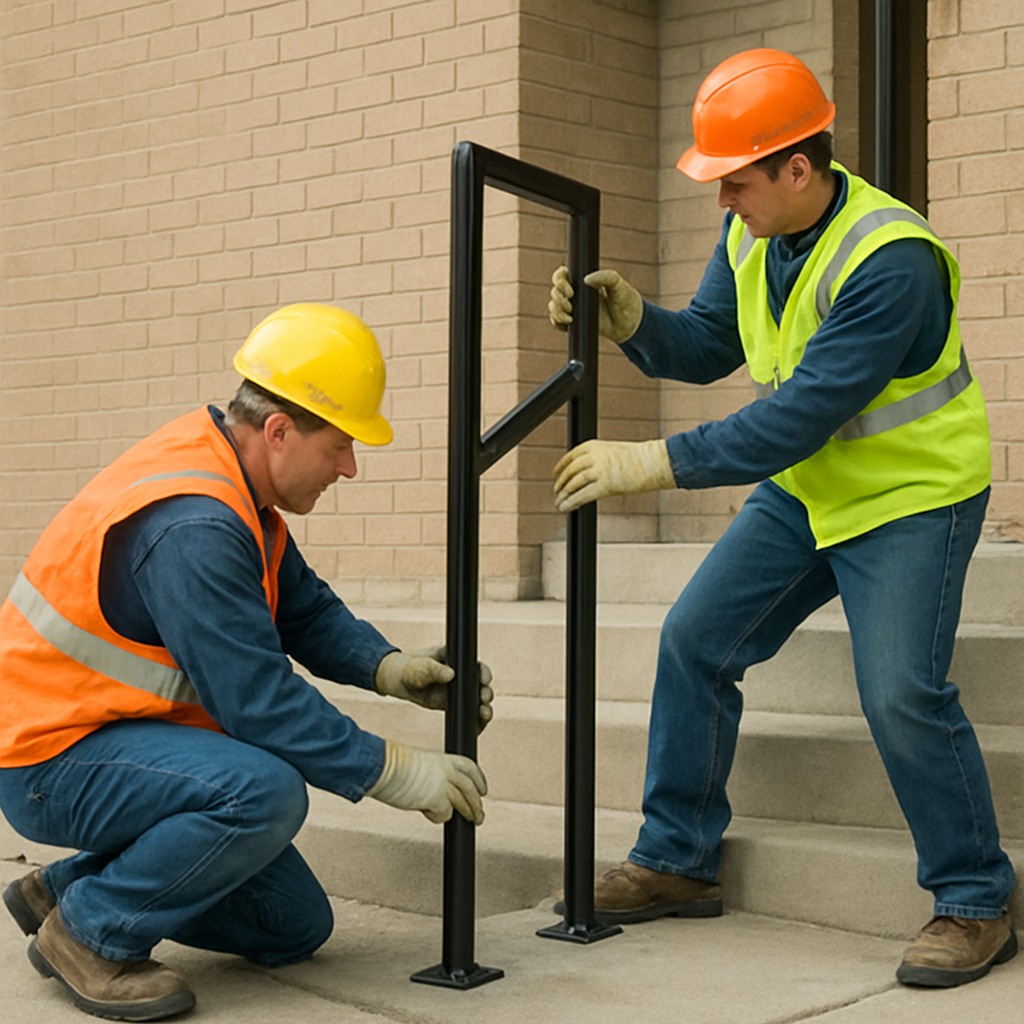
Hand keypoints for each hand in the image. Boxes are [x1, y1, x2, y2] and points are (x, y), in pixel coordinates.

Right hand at [367, 739, 487, 824]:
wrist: (384, 767)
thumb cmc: (393, 764)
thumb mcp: (419, 763)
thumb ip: (432, 774)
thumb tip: (433, 789)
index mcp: (444, 759)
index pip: (470, 768)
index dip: (479, 779)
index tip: (482, 789)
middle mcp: (447, 771)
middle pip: (471, 789)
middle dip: (477, 804)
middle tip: (480, 815)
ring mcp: (444, 786)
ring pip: (464, 803)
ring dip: (470, 814)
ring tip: (473, 821)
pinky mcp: (437, 800)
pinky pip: (446, 815)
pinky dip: (440, 817)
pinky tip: (432, 815)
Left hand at [375, 646, 493, 730]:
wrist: (398, 680)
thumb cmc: (411, 667)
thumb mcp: (421, 666)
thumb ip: (434, 669)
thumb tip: (451, 675)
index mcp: (458, 662)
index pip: (476, 667)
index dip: (484, 674)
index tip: (484, 680)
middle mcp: (462, 677)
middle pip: (481, 686)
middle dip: (486, 693)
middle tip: (484, 699)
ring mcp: (458, 692)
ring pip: (477, 701)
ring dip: (484, 708)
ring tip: (484, 714)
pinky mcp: (452, 705)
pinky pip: (467, 713)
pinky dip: (475, 721)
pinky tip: (477, 727)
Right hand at [547, 266, 642, 343]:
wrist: (630, 323)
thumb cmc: (626, 300)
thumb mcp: (619, 285)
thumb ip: (606, 276)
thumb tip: (586, 279)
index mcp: (583, 281)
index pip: (562, 275)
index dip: (559, 279)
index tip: (571, 289)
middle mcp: (576, 294)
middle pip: (555, 291)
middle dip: (558, 297)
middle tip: (571, 303)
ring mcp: (574, 309)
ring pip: (553, 306)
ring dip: (557, 311)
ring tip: (571, 316)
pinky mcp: (575, 323)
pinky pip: (557, 322)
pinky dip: (557, 322)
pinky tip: (569, 322)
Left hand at [553, 439, 674, 512]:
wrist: (653, 462)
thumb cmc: (638, 459)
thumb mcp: (612, 452)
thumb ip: (597, 460)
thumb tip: (584, 474)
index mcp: (594, 446)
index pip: (570, 457)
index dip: (560, 467)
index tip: (555, 475)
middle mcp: (593, 457)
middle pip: (570, 471)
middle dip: (561, 482)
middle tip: (556, 491)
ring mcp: (598, 471)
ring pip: (573, 484)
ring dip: (564, 494)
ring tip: (559, 502)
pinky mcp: (605, 486)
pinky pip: (582, 496)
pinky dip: (571, 502)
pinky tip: (565, 508)